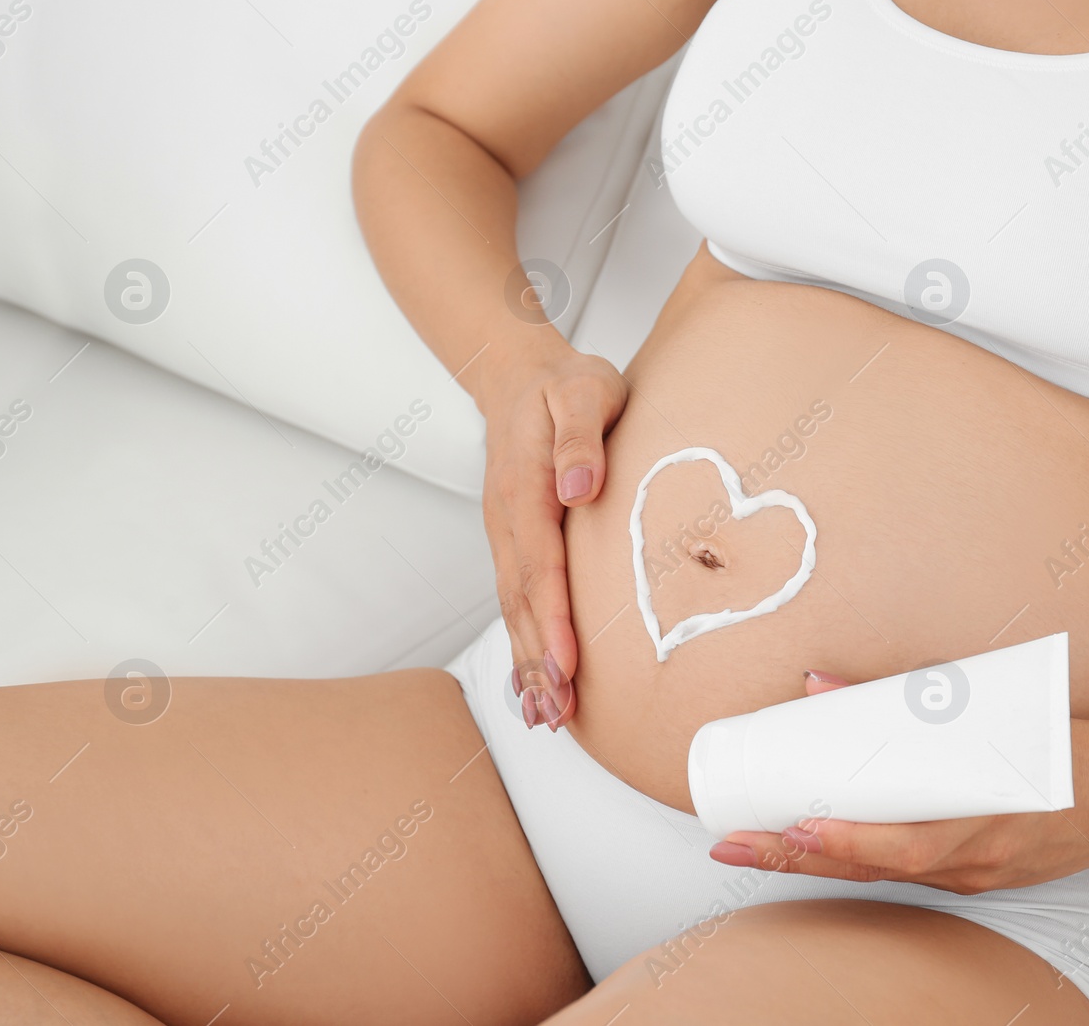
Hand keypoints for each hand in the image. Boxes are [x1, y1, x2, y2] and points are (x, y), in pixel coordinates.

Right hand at [479, 340, 627, 731]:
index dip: (554, 616)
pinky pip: (515, 598)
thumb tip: (578, 487)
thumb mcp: (584, 390)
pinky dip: (525, 641)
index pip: (541, 562)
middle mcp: (507, 517)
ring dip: (529, 661)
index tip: (567, 662)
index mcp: (525, 485)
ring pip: (514, 607)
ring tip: (547, 714)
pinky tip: (536, 680)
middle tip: (559, 711)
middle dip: (539, 659)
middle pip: (521, 599)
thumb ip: (582, 437)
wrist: (519, 374)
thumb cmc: (564, 384)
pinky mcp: (512, 541)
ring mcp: (504, 533)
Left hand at [707, 671, 1088, 892]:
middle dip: (794, 860)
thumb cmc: (1066, 748)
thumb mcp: (997, 713)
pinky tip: (811, 849)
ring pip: (878, 877)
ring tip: (751, 847)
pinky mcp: (972, 876)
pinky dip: (853, 860)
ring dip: (812, 863)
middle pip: (870, 871)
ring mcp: (973, 877)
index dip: (846, 843)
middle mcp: (974, 863)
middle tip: (731, 846)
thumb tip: (823, 682)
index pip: (905, 848)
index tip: (794, 828)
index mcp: (986, 825)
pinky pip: (904, 873)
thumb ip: (912, 695)